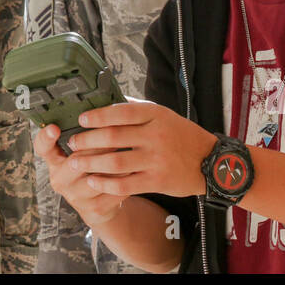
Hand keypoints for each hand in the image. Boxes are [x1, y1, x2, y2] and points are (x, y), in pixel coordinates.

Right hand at [32, 123, 127, 226]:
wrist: (100, 203)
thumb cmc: (93, 165)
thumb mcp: (82, 149)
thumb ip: (86, 131)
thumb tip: (100, 97)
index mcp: (54, 159)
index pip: (42, 147)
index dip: (46, 137)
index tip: (54, 128)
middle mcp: (60, 178)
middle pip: (76, 160)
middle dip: (97, 146)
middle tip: (115, 133)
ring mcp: (75, 196)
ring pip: (97, 177)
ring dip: (115, 163)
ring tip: (129, 150)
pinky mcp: (94, 209)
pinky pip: (113, 191)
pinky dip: (126, 180)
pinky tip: (135, 169)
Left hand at [63, 98, 217, 198]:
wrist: (211, 162)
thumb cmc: (183, 135)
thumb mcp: (164, 114)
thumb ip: (138, 108)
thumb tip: (109, 100)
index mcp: (155, 115)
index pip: (120, 112)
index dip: (97, 116)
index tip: (81, 119)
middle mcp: (155, 135)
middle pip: (113, 136)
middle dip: (87, 140)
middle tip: (73, 143)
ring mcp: (156, 159)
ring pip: (115, 161)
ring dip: (91, 163)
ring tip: (76, 164)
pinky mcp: (157, 180)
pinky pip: (125, 183)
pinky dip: (106, 184)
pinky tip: (94, 182)